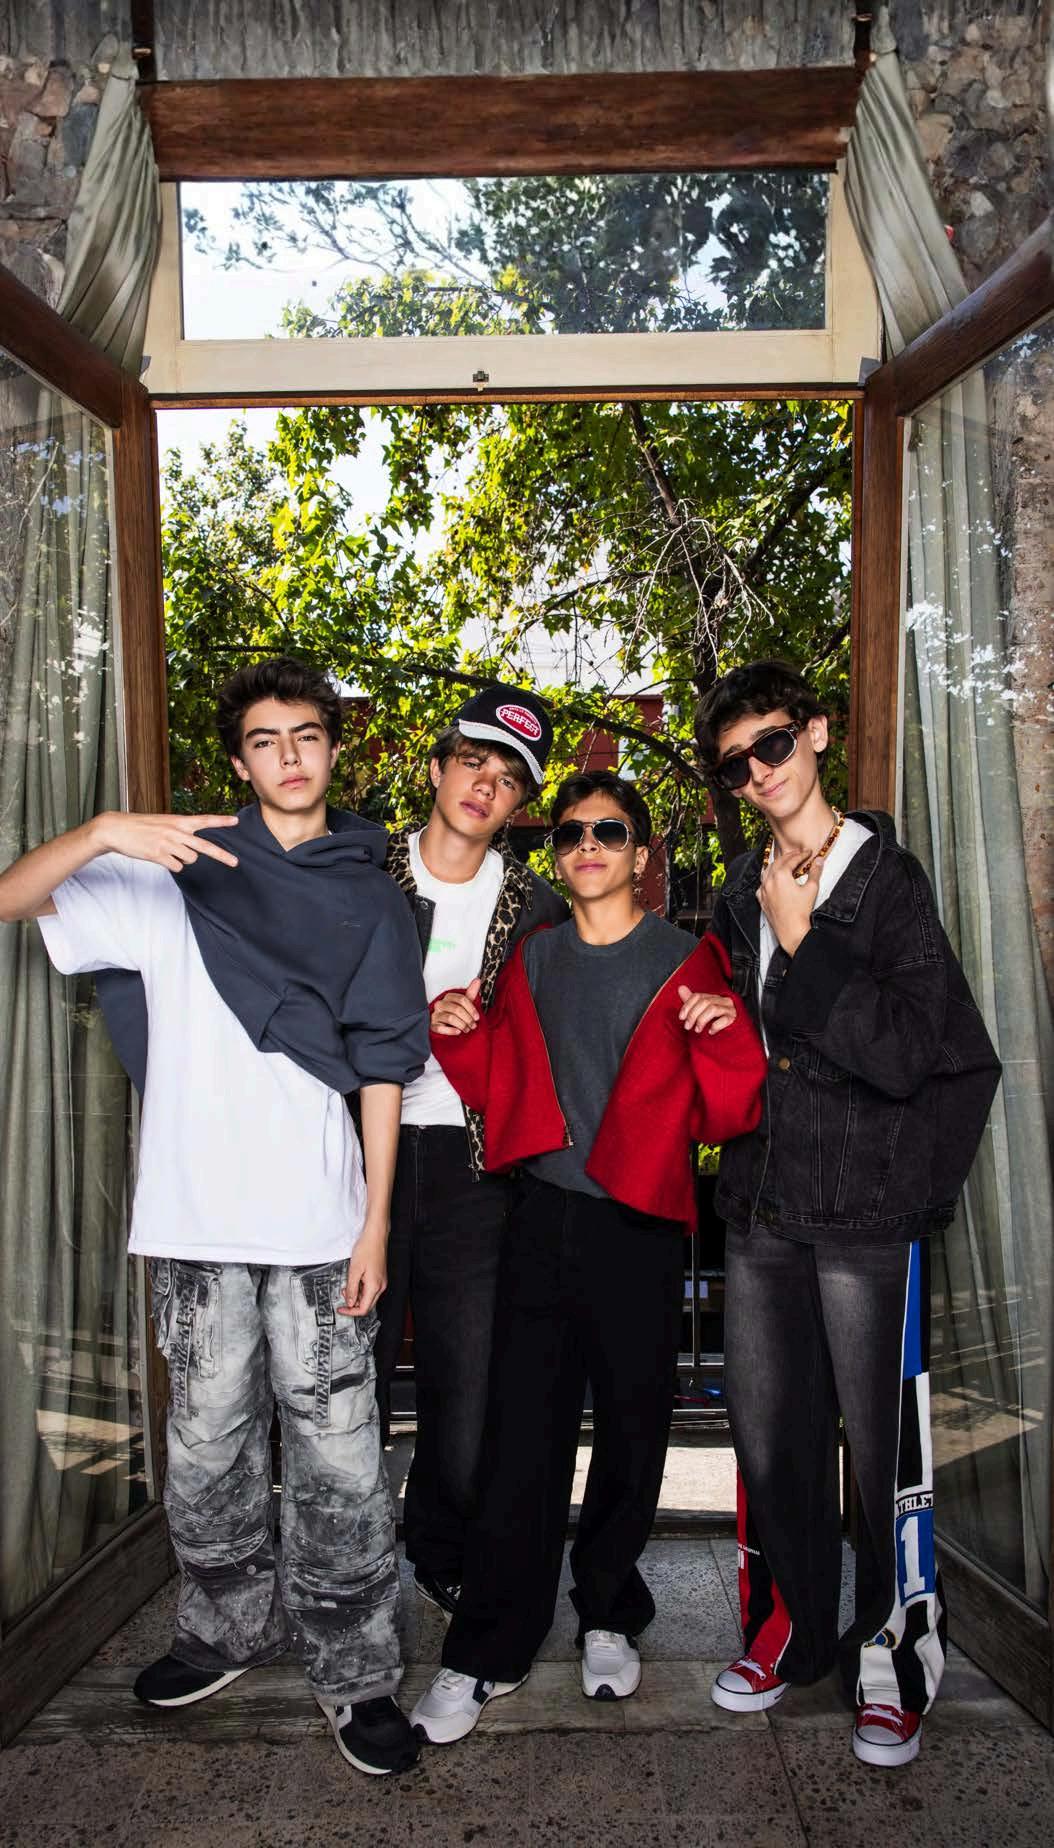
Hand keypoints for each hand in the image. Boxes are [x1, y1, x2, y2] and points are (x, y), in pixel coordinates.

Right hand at [93, 810, 239, 871]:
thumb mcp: (163, 823)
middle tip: (236, 862)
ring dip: (183, 860)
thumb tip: (192, 851)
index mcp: (178, 821)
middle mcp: (176, 831)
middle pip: (204, 846)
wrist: (117, 829)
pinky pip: (176, 867)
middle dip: (222, 855)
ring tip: (167, 851)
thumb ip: (180, 832)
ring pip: (189, 860)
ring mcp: (168, 843)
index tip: (235, 820)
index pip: (204, 820)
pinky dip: (171, 865)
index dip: (220, 821)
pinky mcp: (158, 855)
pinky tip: (159, 857)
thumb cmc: (141, 826)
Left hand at [338, 1224, 386, 1316]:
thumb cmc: (367, 1249)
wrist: (375, 1236)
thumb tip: (350, 1302)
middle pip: (367, 1305)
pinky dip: (361, 1289)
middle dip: (353, 1304)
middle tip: (343, 1298)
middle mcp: (381, 1286)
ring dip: (356, 1296)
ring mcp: (381, 1281)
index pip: (363, 1309)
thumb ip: (351, 1289)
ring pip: (368, 1297)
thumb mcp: (354, 1270)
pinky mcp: (379, 1277)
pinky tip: (355, 1282)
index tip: (342, 1309)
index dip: (350, 1312)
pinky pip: (370, 1289)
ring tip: (347, 1286)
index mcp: (375, 1286)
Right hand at [431, 976, 481, 1035]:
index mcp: (448, 997)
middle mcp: (440, 1004)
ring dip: (462, 1025)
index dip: (471, 1009)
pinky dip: (451, 1031)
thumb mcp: (464, 1004)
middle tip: (473, 1026)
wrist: (445, 1027)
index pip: (461, 999)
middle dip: (468, 1019)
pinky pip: (440, 1028)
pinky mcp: (431, 1025)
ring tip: (467, 1029)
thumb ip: (470, 993)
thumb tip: (477, 980)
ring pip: (450, 1018)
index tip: (477, 1017)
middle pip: (457, 1009)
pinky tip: (457, 1032)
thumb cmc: (455, 1014)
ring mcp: (435, 1015)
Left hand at [677, 986, 736, 1034]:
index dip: (687, 1006)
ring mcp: (730, 1009)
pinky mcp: (735, 1019)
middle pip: (704, 1002)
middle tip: (688, 1026)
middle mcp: (723, 1001)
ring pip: (713, 1009)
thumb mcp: (701, 1011)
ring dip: (702, 1020)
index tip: (681, 1017)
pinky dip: (715, 1026)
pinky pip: (724, 1020)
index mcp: (714, 997)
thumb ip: (691, 1000)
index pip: (698, 996)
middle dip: (693, 1015)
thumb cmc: (715, 1022)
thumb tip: (681, 988)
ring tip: (698, 1030)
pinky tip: (711, 1031)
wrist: (730, 1036)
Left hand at [757, 854, 819, 955]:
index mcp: (781, 875)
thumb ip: (815, 872)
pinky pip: (762, 884)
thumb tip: (819, 860)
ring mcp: (763, 890)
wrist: (791, 930)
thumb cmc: (801, 911)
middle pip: (778, 862)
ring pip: (767, 871)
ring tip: (785, 863)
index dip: (801, 854)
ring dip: (777, 865)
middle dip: (789, 857)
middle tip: (798, 854)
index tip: (808, 852)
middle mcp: (769, 881)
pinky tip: (773, 879)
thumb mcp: (811, 889)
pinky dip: (768, 878)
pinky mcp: (761, 899)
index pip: (792, 859)